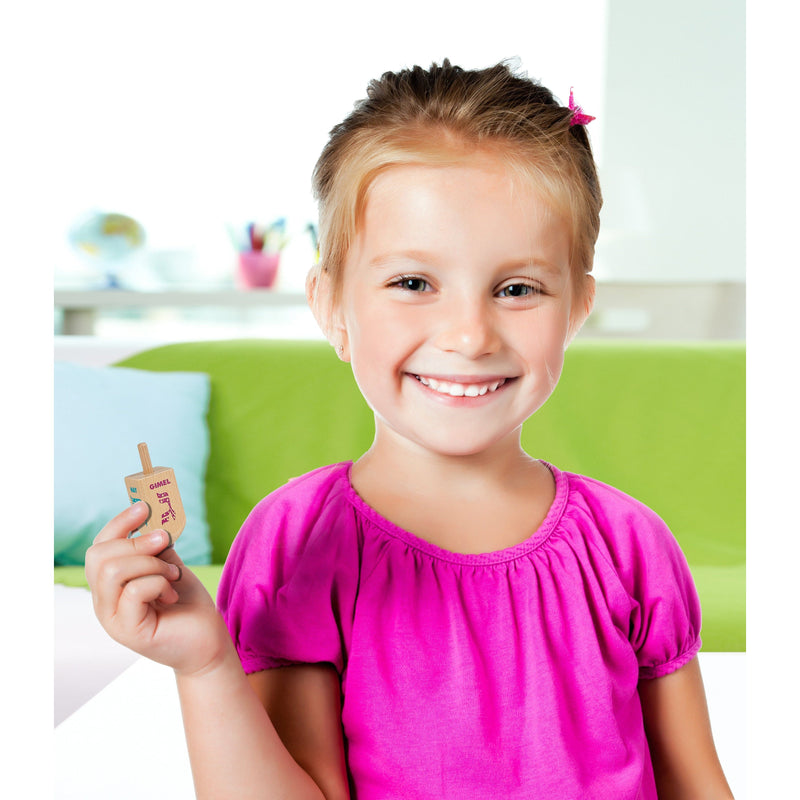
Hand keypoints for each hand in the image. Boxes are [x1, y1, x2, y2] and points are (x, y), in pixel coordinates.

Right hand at [85, 502, 230, 676]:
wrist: (207, 641)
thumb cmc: (186, 604)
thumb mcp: (169, 566)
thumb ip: (155, 546)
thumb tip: (151, 515)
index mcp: (110, 585)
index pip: (98, 547)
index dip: (118, 523)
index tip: (144, 507)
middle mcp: (103, 602)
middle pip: (99, 556)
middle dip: (137, 541)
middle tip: (165, 541)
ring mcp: (112, 619)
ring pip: (113, 571)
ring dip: (150, 563)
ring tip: (172, 574)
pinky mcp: (128, 631)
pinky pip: (134, 591)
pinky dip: (158, 583)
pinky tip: (171, 594)